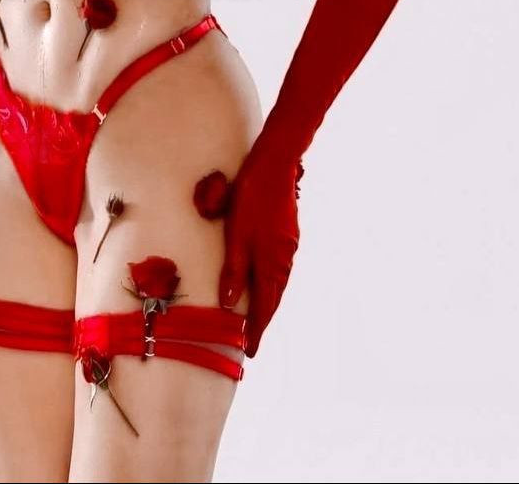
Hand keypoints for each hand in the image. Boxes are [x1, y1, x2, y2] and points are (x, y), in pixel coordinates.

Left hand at [218, 137, 301, 356]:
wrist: (274, 166)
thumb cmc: (250, 199)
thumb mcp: (236, 236)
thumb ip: (234, 271)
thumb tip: (230, 305)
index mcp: (272, 264)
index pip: (264, 306)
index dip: (256, 330)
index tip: (251, 351)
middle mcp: (284, 260)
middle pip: (274, 298)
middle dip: (263, 320)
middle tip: (252, 341)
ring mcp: (289, 247)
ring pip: (278, 283)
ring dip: (268, 302)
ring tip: (256, 316)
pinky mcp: (288, 235)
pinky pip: (280, 268)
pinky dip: (271, 283)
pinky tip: (265, 280)